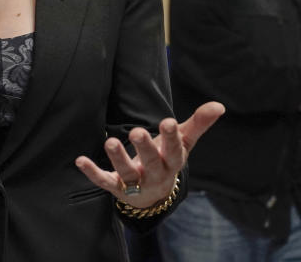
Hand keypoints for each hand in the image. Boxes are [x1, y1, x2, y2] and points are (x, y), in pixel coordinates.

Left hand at [74, 101, 224, 208]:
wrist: (154, 194)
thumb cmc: (168, 158)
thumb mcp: (183, 142)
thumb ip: (198, 123)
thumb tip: (219, 105)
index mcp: (172, 162)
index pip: (174, 151)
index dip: (171, 138)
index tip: (168, 122)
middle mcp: (155, 175)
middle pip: (151, 162)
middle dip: (144, 148)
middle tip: (137, 132)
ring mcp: (136, 183)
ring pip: (127, 173)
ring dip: (118, 158)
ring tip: (109, 141)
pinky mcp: (116, 187)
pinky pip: (104, 181)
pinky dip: (92, 172)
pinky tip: (80, 160)